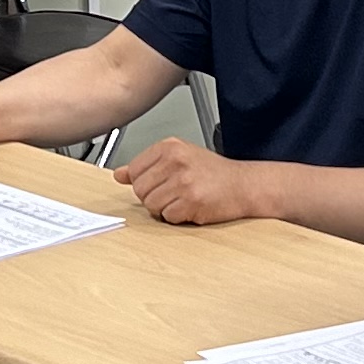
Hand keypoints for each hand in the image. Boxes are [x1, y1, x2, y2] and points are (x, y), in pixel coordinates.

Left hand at [115, 137, 255, 224]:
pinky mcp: (192, 201)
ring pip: (151, 205)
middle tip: (173, 194)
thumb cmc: (213, 173)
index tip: (159, 183)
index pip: (135, 169)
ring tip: (183, 200)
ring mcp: (183, 180)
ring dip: (165, 209)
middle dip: (153, 197)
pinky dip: (177, 217)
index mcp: (169, 147)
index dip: (145, 182)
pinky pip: (168, 216)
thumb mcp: (179, 158)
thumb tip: (119, 175)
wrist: (244, 185)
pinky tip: (191, 207)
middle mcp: (175, 160)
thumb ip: (147, 166)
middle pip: (140, 189)